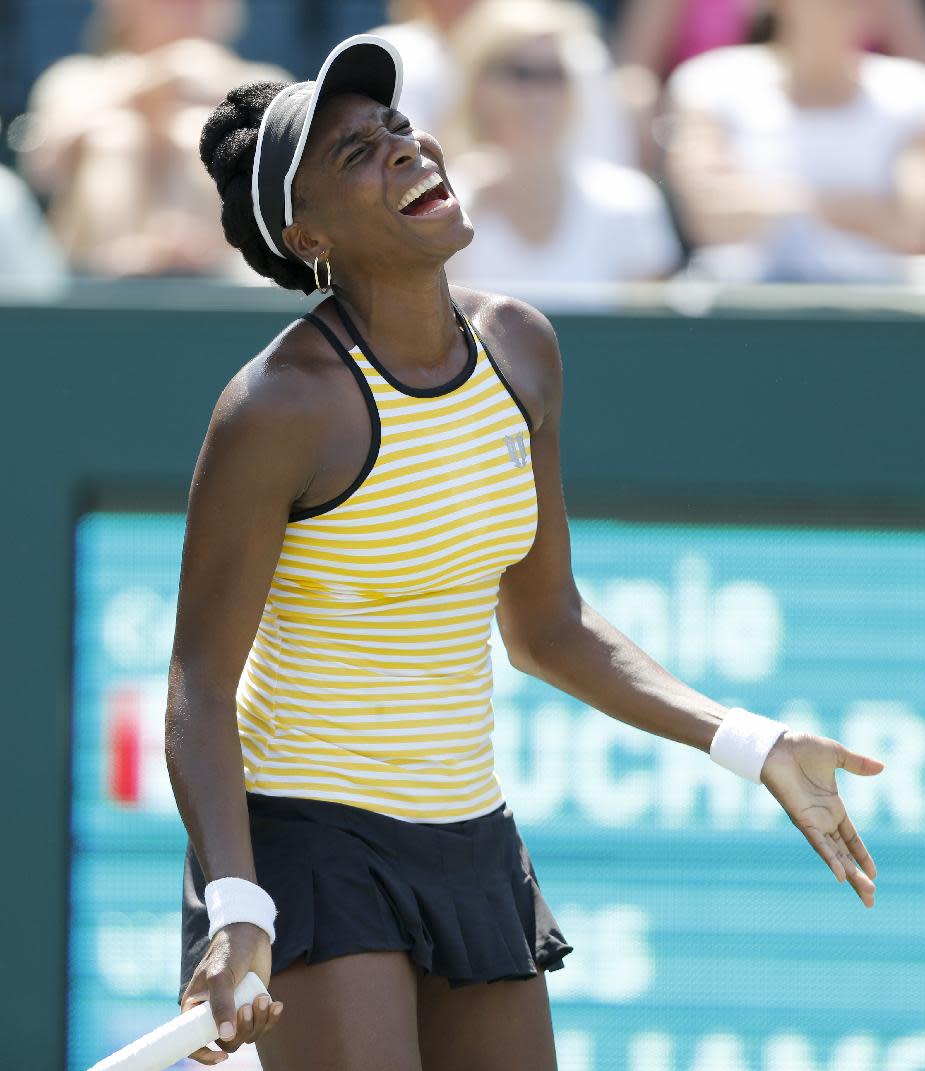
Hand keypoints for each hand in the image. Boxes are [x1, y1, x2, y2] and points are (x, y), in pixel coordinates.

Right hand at [179, 922, 283, 1063]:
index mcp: (195, 1008)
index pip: (193, 1042)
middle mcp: (213, 1013)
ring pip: (246, 1034)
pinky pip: (261, 1024)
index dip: (204, 1055)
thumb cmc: (229, 950)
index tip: (222, 1057)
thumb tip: (225, 1037)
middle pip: (227, 1041)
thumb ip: (221, 1004)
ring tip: (263, 998)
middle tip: (250, 1006)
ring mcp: (234, 1009)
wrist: (251, 932)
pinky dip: (270, 1018)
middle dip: (242, 1029)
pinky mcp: (252, 1004)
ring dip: (259, 1022)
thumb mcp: (221, 975)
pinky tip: (277, 1005)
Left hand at [760, 731, 884, 907]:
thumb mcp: (836, 755)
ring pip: (834, 854)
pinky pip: (819, 843)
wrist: (776, 745)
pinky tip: (841, 875)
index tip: (874, 874)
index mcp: (832, 806)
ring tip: (866, 894)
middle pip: (844, 854)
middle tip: (871, 899)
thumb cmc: (801, 748)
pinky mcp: (801, 819)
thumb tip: (882, 767)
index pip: (851, 838)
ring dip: (850, 873)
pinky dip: (830, 858)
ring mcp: (812, 821)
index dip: (862, 855)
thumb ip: (857, 764)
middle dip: (858, 876)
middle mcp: (823, 818)